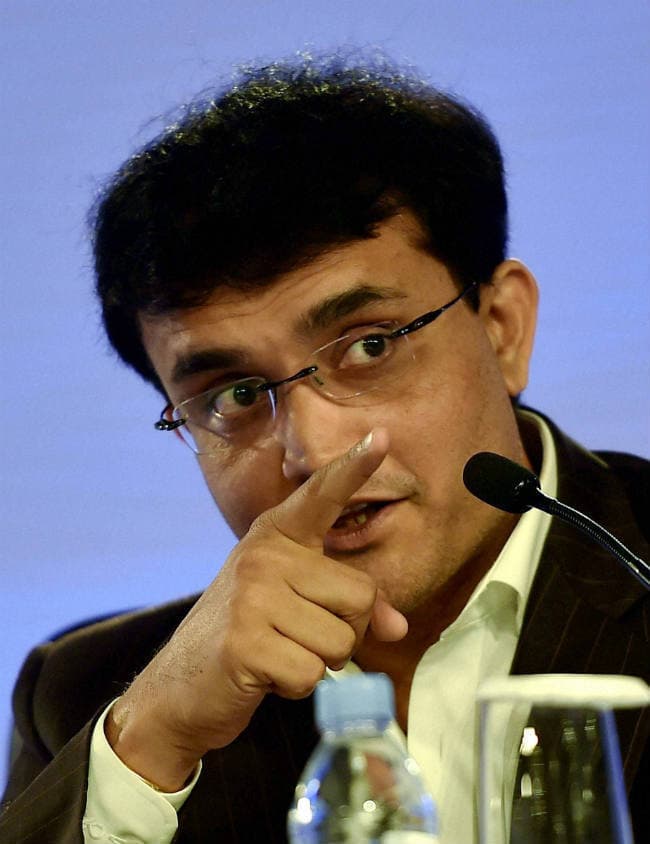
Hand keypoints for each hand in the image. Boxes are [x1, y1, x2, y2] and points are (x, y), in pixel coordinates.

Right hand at [106, 429, 406, 790]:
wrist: (179, 688)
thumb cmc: (249, 639)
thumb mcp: (296, 609)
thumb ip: (348, 608)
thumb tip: (398, 628)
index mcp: (277, 536)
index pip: (322, 495)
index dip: (354, 466)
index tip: (383, 435)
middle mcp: (264, 555)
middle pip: (361, 597)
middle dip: (343, 633)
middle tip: (296, 638)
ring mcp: (251, 596)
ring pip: (341, 641)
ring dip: (319, 664)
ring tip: (277, 654)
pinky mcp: (243, 642)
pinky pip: (311, 673)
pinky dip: (296, 688)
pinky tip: (263, 677)